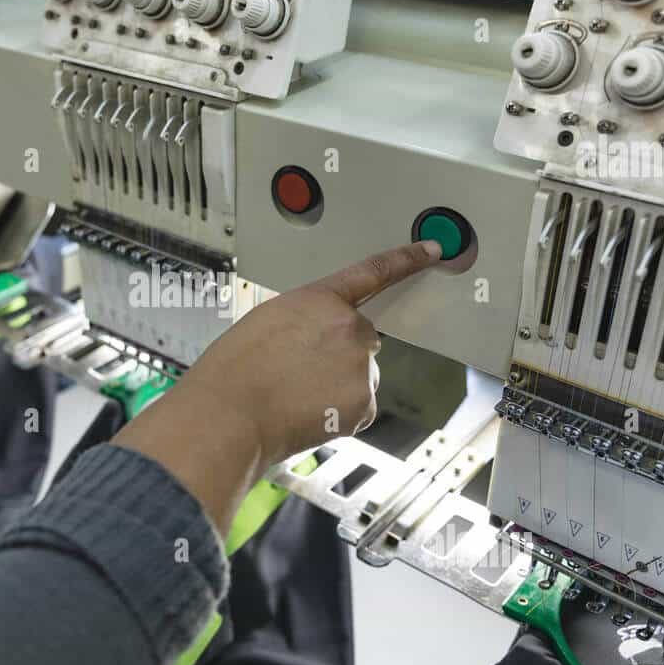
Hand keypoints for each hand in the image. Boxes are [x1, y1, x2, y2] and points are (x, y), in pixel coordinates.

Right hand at [114, 240, 442, 534]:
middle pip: (360, 338)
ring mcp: (361, 367)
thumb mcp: (268, 320)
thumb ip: (307, 319)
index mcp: (321, 300)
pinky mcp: (365, 403)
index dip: (406, 259)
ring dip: (338, 384)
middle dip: (339, 353)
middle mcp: (350, 328)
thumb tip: (321, 339)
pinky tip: (308, 413)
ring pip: (359, 374)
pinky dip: (340, 411)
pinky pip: (359, 404)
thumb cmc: (235, 369)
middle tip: (299, 371)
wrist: (231, 415)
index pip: (374, 272)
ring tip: (295, 395)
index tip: (432, 250)